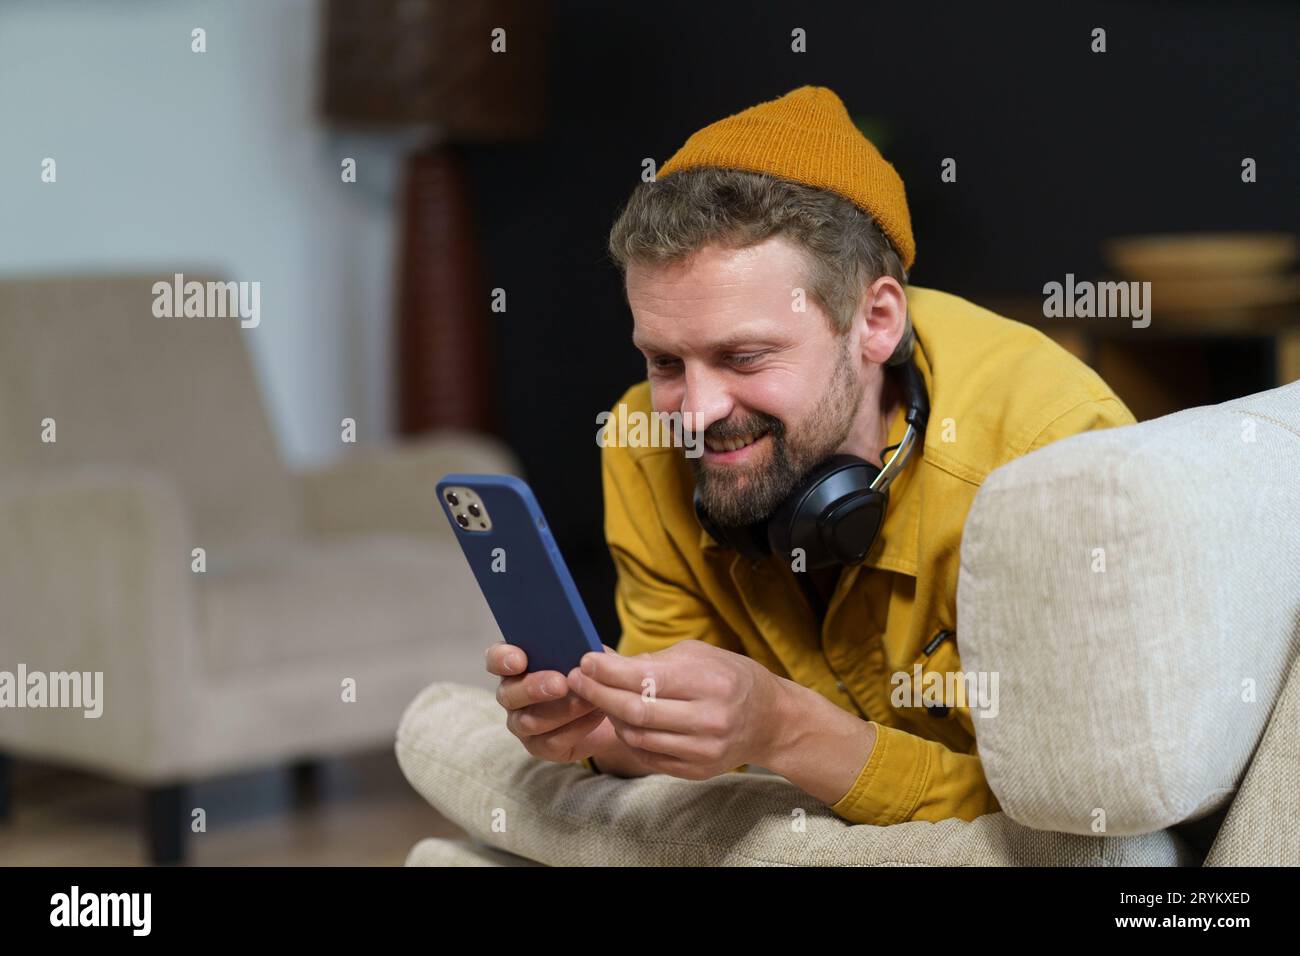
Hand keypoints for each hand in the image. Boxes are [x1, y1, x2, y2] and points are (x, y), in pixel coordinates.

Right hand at [485, 642, 617, 762]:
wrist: (608, 706)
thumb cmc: (592, 673)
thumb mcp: (590, 655)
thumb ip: (582, 647)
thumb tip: (582, 648)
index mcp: (517, 664)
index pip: (496, 659)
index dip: (502, 659)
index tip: (519, 660)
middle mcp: (512, 694)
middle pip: (508, 694)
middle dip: (534, 688)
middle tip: (560, 684)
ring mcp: (522, 723)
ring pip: (530, 721)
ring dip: (562, 710)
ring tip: (588, 700)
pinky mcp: (539, 746)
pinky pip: (551, 741)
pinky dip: (577, 727)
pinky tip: (595, 715)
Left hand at [565, 639, 784, 779]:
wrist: (770, 720)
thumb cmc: (728, 677)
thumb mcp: (697, 655)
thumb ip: (649, 659)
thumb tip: (601, 657)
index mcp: (710, 682)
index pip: (645, 678)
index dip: (608, 671)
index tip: (584, 661)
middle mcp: (709, 719)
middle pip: (636, 710)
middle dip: (599, 694)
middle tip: (576, 680)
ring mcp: (703, 750)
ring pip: (637, 736)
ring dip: (610, 716)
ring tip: (598, 698)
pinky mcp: (697, 771)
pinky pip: (648, 755)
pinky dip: (628, 737)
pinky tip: (621, 720)